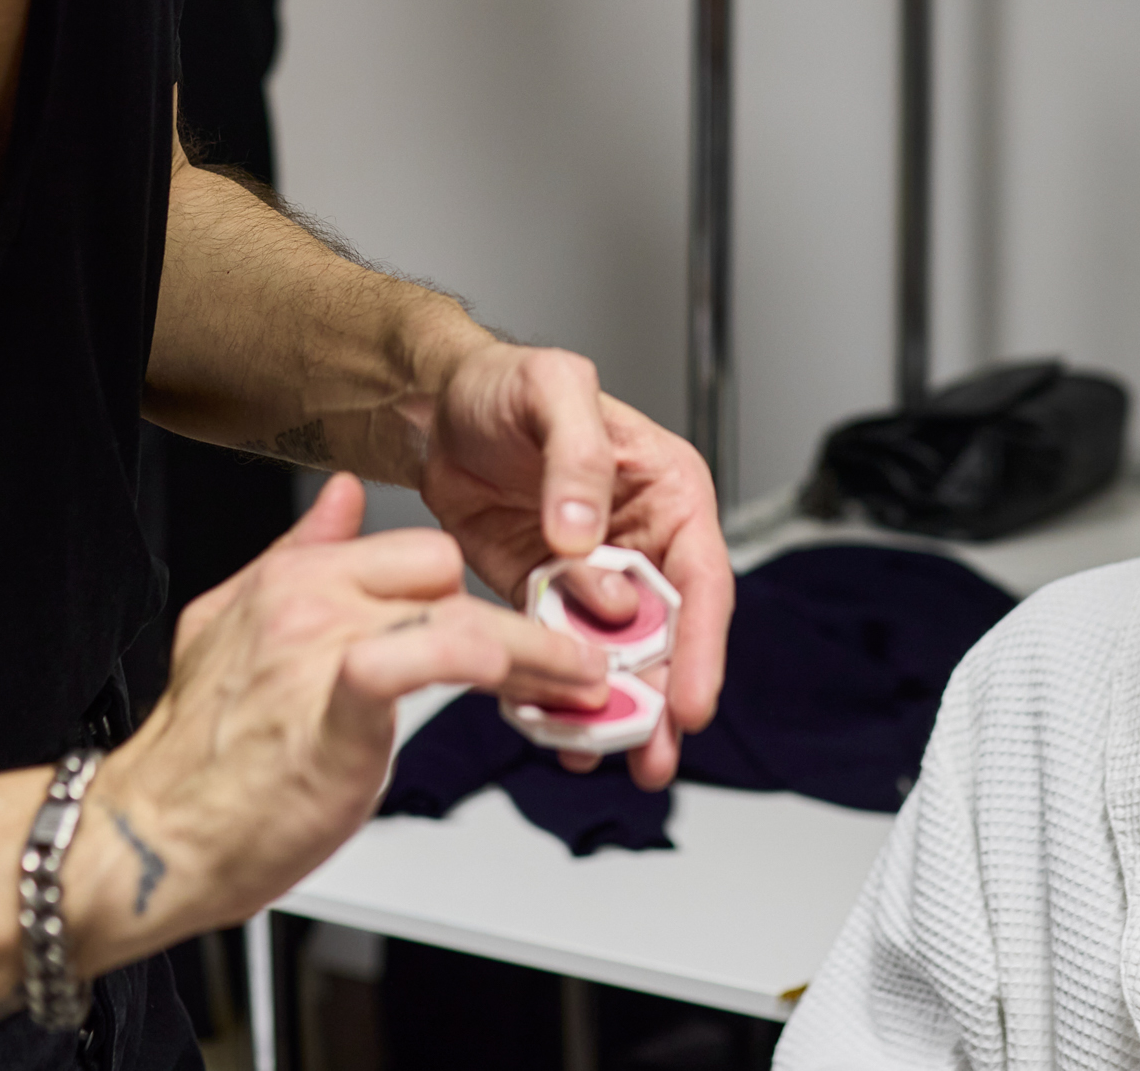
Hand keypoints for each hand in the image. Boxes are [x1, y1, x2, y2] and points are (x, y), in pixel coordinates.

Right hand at [73, 475, 607, 971]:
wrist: (153, 838)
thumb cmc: (203, 757)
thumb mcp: (235, 624)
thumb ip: (299, 555)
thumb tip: (344, 496)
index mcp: (290, 576)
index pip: (410, 548)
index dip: (465, 593)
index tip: (506, 629)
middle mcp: (307, 597)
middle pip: (441, 568)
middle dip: (499, 617)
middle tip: (552, 664)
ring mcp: (322, 644)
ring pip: (459, 612)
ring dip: (533, 650)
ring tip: (576, 682)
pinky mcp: (341, 702)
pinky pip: (433, 654)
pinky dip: (491, 662)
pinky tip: (525, 687)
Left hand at [416, 344, 733, 789]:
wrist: (437, 402)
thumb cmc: (506, 381)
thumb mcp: (553, 390)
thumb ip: (579, 459)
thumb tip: (586, 535)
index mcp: (667, 493)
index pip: (701, 578)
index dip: (701, 645)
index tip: (690, 701)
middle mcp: (640, 541)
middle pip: (667, 635)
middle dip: (663, 701)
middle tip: (653, 757)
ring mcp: (592, 574)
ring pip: (616, 656)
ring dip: (612, 709)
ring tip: (601, 757)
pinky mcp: (543, 594)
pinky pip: (558, 651)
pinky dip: (556, 694)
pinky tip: (551, 730)